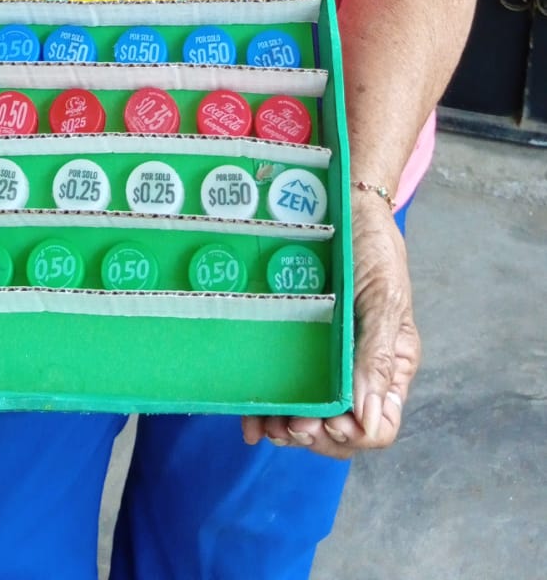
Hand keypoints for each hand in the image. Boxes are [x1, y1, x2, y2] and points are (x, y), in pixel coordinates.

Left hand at [241, 192, 420, 455]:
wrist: (342, 204)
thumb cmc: (371, 246)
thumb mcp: (383, 296)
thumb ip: (377, 355)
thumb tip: (369, 418)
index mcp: (389, 365)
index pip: (378, 426)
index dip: (351, 435)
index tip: (326, 421)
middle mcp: (358, 370)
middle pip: (339, 430)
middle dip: (313, 435)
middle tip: (288, 424)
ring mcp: (326, 360)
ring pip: (308, 415)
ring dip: (286, 429)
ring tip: (265, 424)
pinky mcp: (296, 346)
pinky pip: (284, 387)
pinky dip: (267, 409)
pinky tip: (250, 418)